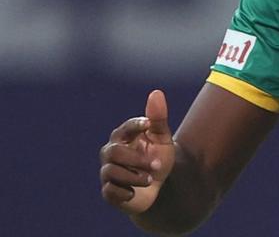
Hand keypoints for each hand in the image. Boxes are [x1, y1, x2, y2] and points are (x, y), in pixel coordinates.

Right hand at [99, 90, 174, 214]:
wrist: (160, 186)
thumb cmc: (158, 157)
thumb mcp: (162, 139)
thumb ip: (159, 118)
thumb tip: (156, 92)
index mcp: (124, 137)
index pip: (125, 128)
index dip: (135, 125)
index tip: (148, 125)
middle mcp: (111, 153)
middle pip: (114, 152)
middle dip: (137, 159)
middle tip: (157, 165)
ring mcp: (108, 172)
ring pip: (112, 172)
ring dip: (134, 176)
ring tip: (151, 179)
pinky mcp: (108, 191)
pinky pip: (110, 191)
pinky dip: (124, 192)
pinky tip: (134, 192)